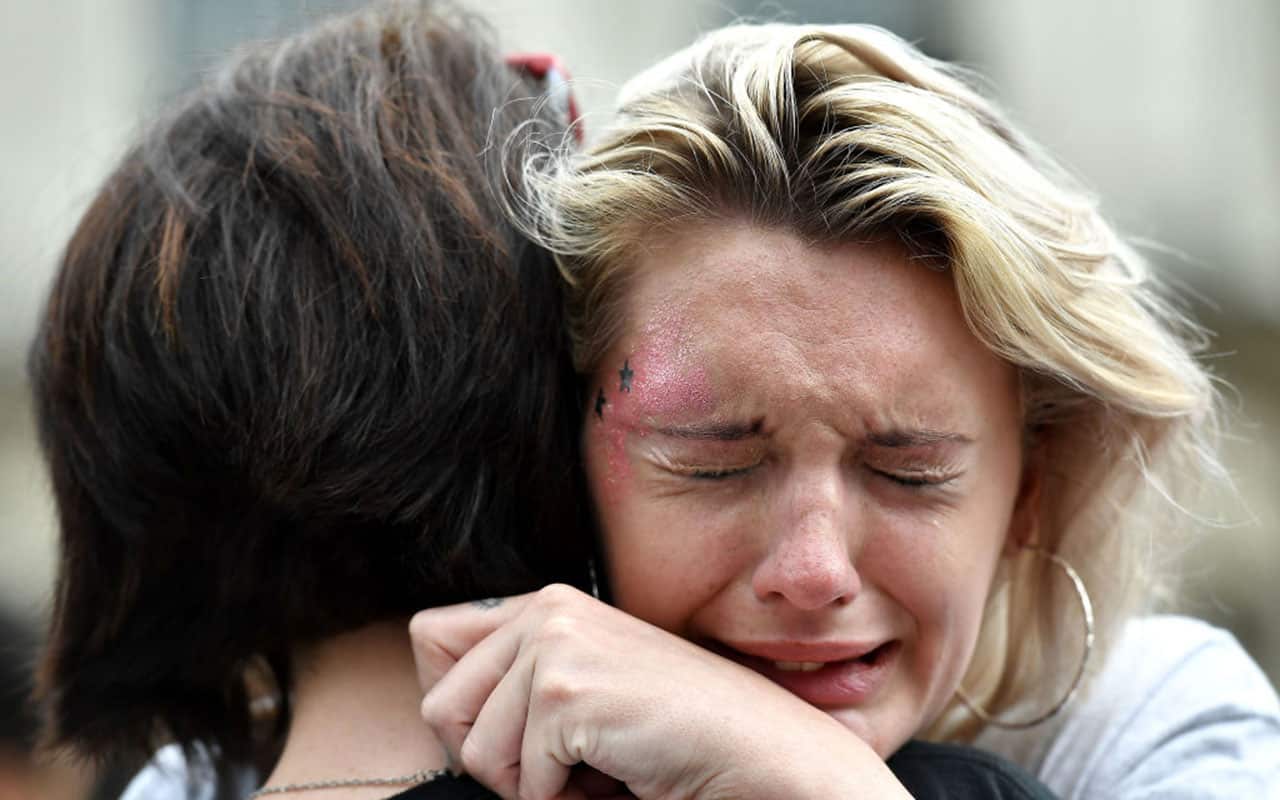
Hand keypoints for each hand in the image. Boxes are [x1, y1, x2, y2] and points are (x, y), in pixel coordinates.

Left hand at [410, 584, 909, 799]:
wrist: (761, 756)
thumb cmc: (674, 739)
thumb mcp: (584, 697)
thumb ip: (517, 683)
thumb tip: (434, 702)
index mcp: (546, 603)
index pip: (430, 639)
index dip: (461, 707)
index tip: (525, 735)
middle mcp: (545, 608)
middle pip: (438, 706)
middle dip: (497, 758)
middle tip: (570, 760)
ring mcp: (555, 644)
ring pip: (472, 752)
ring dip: (534, 785)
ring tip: (600, 765)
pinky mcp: (567, 690)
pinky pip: (520, 781)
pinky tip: (618, 775)